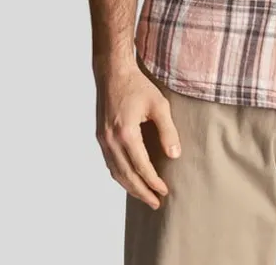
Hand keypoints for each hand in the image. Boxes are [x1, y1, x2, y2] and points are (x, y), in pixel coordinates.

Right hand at [95, 62, 180, 209]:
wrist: (113, 73)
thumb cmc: (137, 85)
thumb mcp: (159, 104)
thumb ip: (168, 130)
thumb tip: (174, 155)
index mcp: (126, 133)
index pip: (141, 166)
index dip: (153, 182)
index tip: (165, 191)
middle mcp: (111, 140)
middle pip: (126, 175)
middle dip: (142, 192)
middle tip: (156, 203)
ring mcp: (103, 140)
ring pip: (116, 172)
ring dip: (130, 187)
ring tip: (144, 195)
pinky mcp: (101, 137)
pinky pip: (110, 163)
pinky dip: (120, 175)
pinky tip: (129, 179)